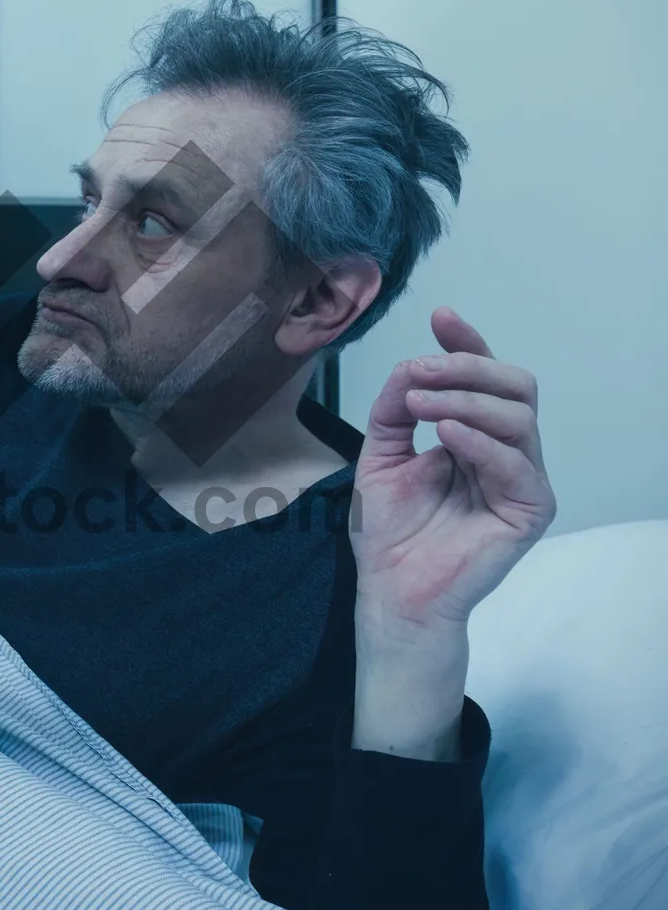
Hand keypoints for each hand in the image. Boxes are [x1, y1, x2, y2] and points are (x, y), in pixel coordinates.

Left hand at [352, 307, 555, 639]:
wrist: (391, 592)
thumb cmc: (389, 532)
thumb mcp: (380, 453)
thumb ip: (394, 406)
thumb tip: (411, 364)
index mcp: (474, 434)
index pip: (485, 378)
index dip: (467, 344)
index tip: (440, 317)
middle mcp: (504, 452)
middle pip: (516, 385)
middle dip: (469, 367)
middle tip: (423, 370)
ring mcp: (521, 480)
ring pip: (519, 416)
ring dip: (466, 400)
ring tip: (421, 406)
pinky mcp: (529, 511)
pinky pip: (517, 463)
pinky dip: (479, 441)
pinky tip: (445, 436)